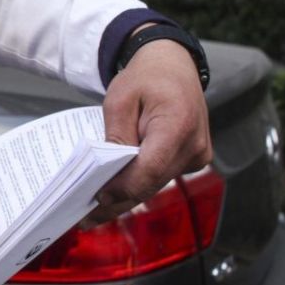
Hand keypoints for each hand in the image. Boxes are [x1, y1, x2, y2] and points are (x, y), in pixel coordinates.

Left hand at [87, 36, 211, 225]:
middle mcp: (195, 146)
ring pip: (156, 184)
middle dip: (118, 200)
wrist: (173, 66)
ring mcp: (198, 155)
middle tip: (86, 218)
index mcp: (179, 125)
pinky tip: (115, 193)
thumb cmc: (146, 78)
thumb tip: (108, 171)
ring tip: (95, 211)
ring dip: (127, 196)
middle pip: (152, 183)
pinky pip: (162, 177)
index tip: (96, 198)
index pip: (150, 169)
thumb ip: (116, 135)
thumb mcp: (119, 100)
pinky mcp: (193, 160)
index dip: (122, 187)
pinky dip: (139, 184)